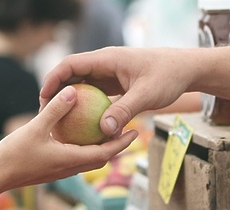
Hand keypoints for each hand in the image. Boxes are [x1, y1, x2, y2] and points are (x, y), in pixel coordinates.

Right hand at [0, 85, 137, 192]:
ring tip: (108, 130)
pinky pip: (75, 158)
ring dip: (101, 148)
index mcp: (71, 160)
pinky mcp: (52, 169)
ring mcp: (61, 170)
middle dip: (117, 145)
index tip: (135, 132)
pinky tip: (79, 134)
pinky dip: (84, 147)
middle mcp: (70, 168)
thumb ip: (55, 110)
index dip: (122, 143)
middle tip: (128, 129)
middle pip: (101, 158)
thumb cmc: (13, 154)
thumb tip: (73, 91)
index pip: (105, 153)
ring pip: (89, 159)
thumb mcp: (35, 128)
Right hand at [39, 46, 192, 137]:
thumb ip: (124, 111)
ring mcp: (110, 74)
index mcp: (107, 59)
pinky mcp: (116, 84)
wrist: (186, 70)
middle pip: (72, 75)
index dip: (53, 79)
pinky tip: (83, 126)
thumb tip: (104, 131)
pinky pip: (96, 95)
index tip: (43, 98)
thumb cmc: (168, 77)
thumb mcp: (146, 95)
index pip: (71, 64)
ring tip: (59, 121)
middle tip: (46, 114)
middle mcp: (105, 64)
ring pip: (83, 86)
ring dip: (71, 101)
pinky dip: (87, 107)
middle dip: (57, 92)